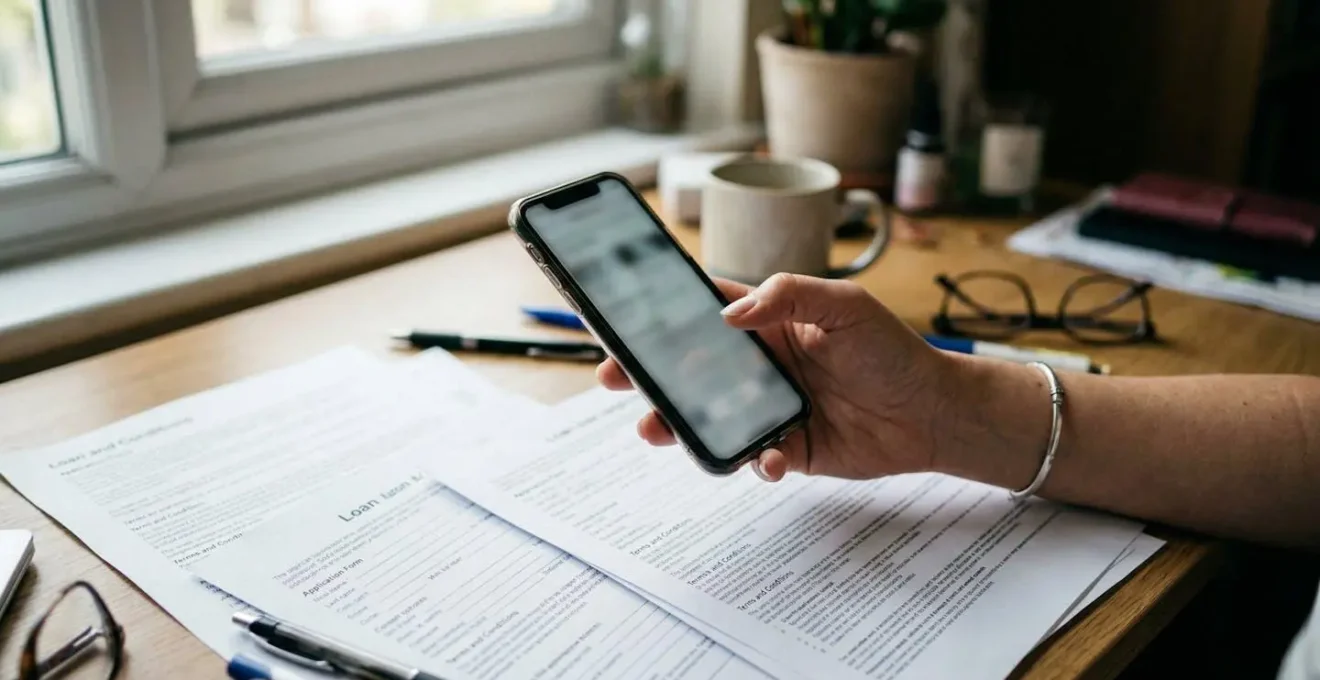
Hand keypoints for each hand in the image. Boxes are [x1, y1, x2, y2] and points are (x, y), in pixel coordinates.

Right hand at [595, 273, 955, 481]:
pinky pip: (754, 459)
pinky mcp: (789, 449)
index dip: (659, 315)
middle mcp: (762, 366)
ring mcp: (771, 409)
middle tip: (614, 378)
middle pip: (690, 369)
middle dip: (648, 375)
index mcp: (769, 323)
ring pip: (709, 418)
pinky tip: (768, 459)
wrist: (934, 412)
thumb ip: (788, 296)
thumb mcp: (845, 306)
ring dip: (679, 425)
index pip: (704, 312)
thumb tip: (729, 313)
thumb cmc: (893, 351)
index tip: (621, 322)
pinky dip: (753, 462)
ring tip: (656, 429)